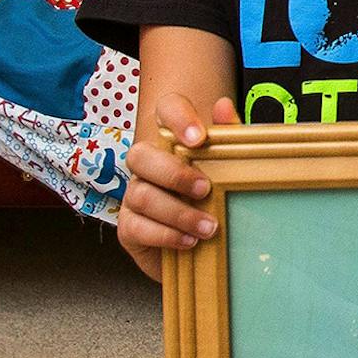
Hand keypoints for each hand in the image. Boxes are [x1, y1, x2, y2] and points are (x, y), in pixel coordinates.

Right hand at [115, 91, 235, 281]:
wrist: (203, 251)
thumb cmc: (214, 202)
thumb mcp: (229, 170)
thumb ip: (229, 139)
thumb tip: (224, 106)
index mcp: (172, 141)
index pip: (166, 110)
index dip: (178, 118)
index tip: (199, 138)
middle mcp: (147, 165)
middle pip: (140, 154)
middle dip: (174, 173)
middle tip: (205, 189)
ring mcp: (133, 196)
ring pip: (140, 194)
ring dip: (178, 213)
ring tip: (208, 227)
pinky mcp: (128, 228)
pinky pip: (136, 227)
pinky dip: (166, 236)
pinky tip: (189, 242)